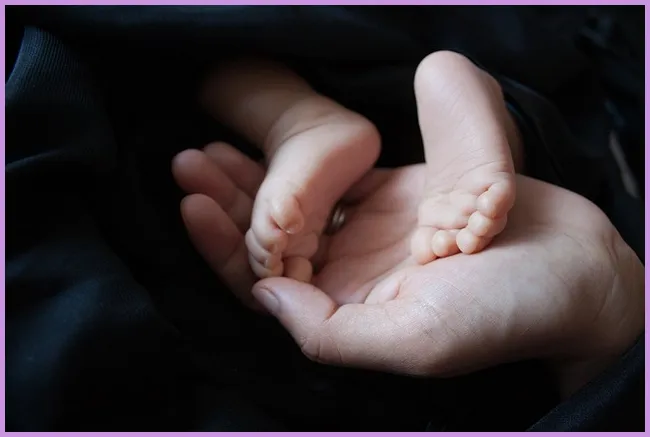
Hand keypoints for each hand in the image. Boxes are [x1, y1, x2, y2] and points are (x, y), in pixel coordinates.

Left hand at [172, 143, 642, 393]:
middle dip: (226, 204)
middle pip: (269, 243)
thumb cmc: (502, 313)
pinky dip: (301, 162)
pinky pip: (332, 181)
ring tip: (214, 145)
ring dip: (254, 178)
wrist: (570, 268)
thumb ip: (332, 333)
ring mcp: (368, 237)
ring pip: (294, 209)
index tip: (194, 204)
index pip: (263, 288)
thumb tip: (265, 298)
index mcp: (345, 318)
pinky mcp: (391, 200)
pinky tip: (273, 141)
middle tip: (188, 160)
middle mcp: (348, 280)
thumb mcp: (417, 339)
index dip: (223, 251)